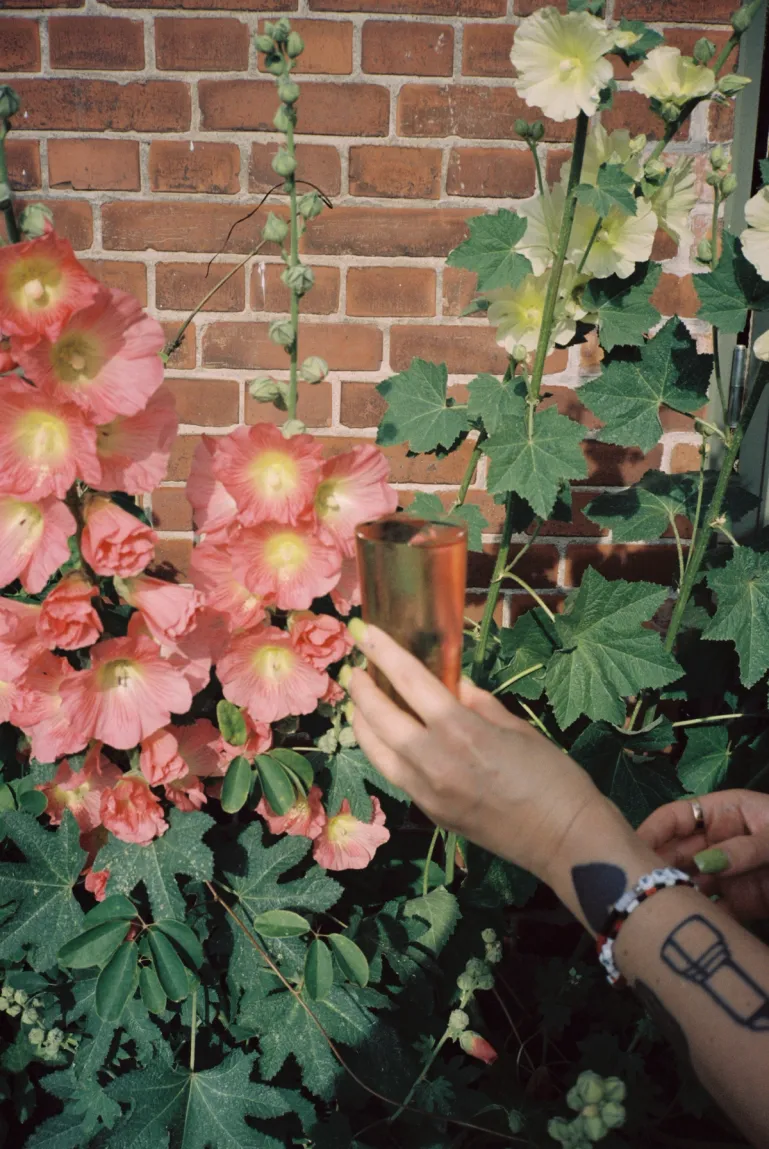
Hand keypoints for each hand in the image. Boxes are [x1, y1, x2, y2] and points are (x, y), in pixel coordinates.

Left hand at [348, 623, 609, 886]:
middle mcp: (434, 760)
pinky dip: (382, 751)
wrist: (565, 840)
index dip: (382, 652)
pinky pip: (394, 774)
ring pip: (377, 752)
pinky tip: (385, 738)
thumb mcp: (517, 727)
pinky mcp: (430, 813)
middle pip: (380, 717)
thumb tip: (450, 683)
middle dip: (361, 690)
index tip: (362, 630)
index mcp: (461, 730)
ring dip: (363, 723)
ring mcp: (427, 791)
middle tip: (355, 670)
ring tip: (360, 703)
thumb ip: (476, 702)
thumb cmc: (553, 777)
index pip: (410, 681)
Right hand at [637, 789, 768, 919]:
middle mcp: (715, 843)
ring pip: (687, 884)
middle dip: (654, 867)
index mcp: (720, 813)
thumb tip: (702, 864)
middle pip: (674, 853)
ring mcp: (724, 874)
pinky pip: (710, 911)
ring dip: (671, 895)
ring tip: (652, 908)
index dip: (651, 831)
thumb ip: (744, 848)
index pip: (675, 818)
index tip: (628, 849)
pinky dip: (698, 919)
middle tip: (633, 886)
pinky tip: (683, 927)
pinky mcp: (738, 903)